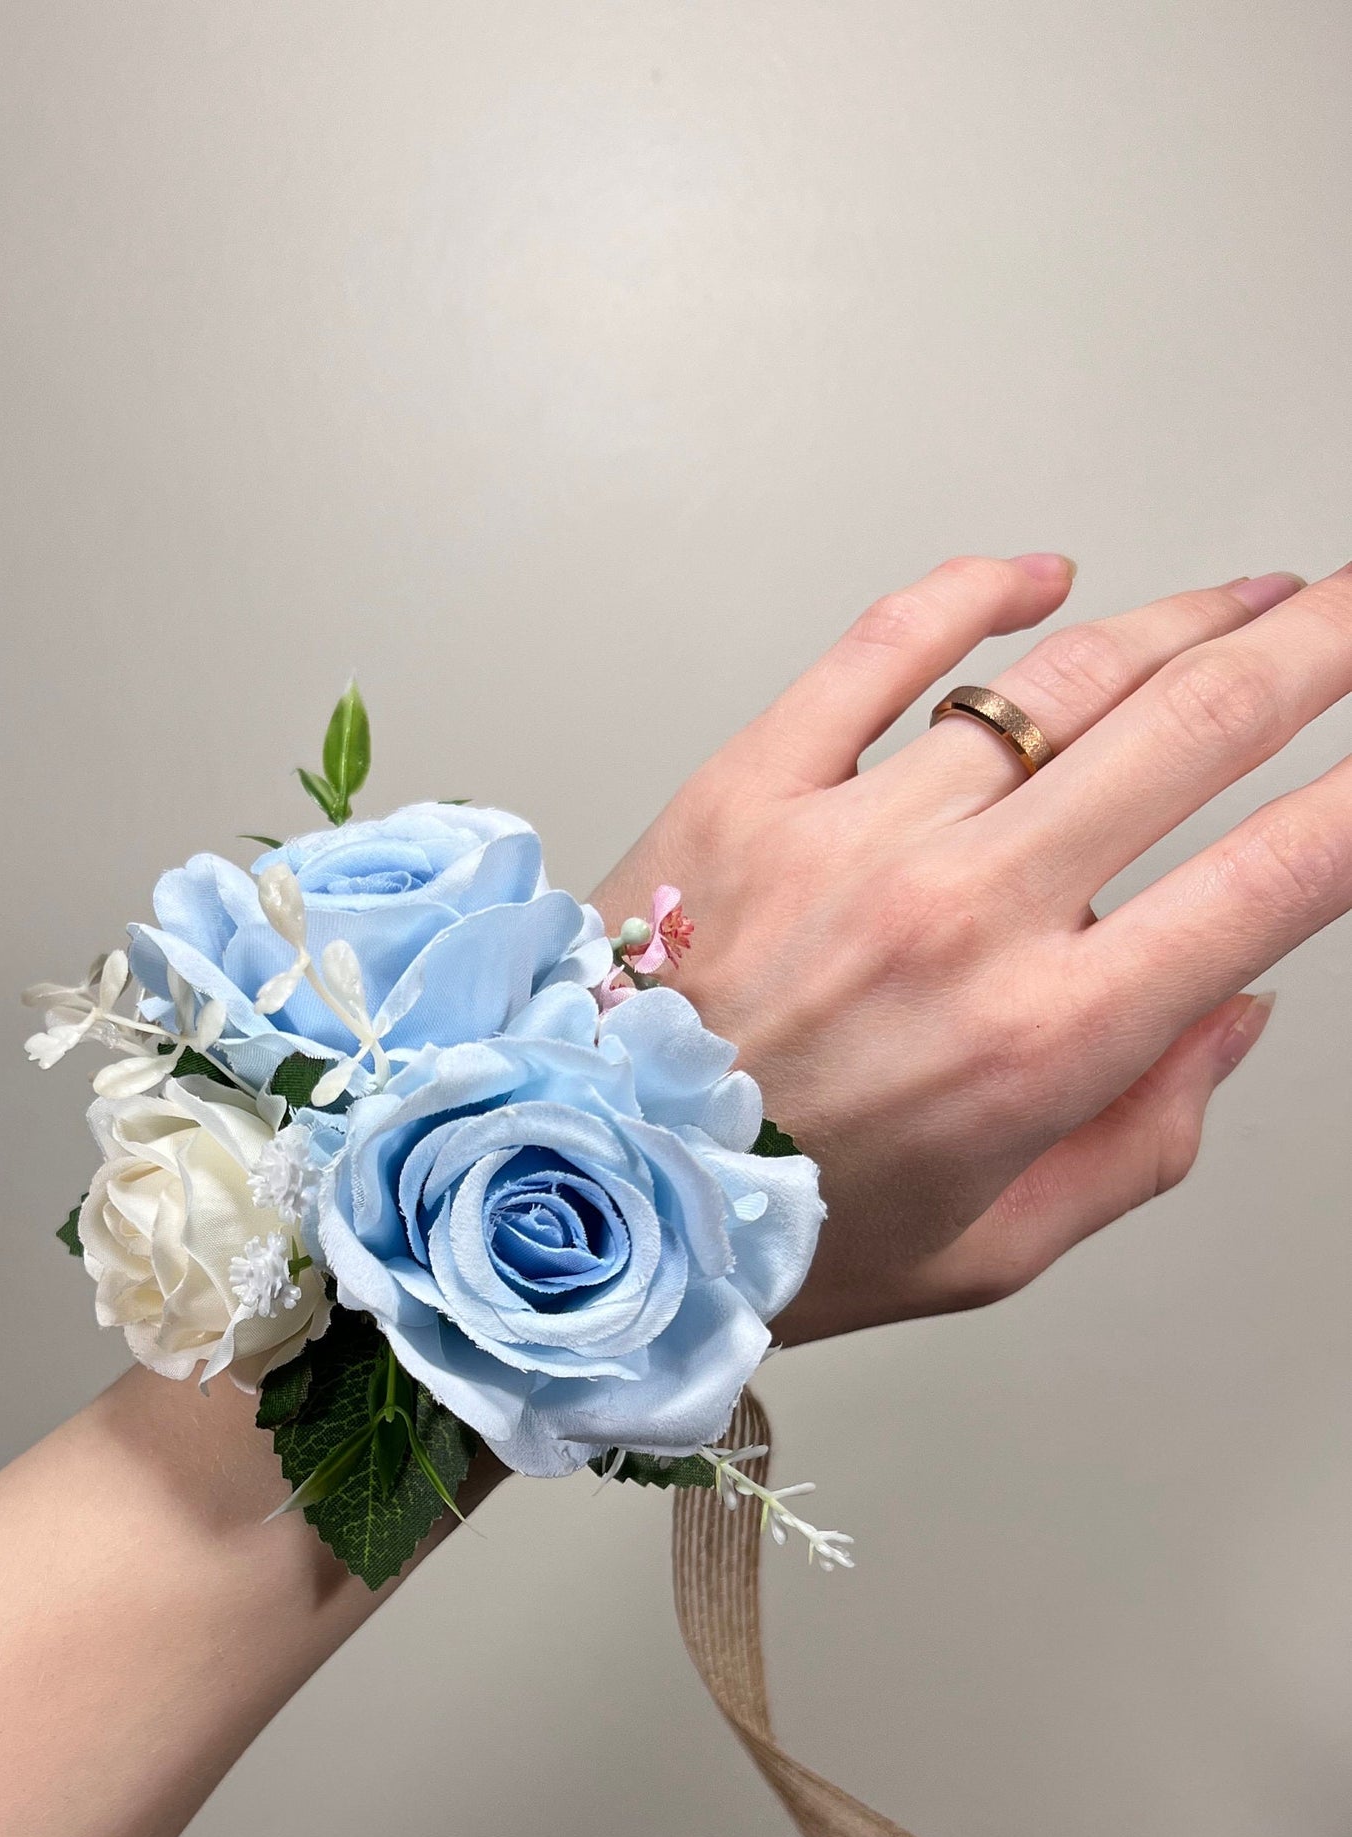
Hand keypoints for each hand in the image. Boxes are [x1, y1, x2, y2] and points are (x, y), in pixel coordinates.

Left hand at [595, 553, 1346, 1341]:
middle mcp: (963, 919)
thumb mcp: (989, 1250)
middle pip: (1193, 728)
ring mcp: (854, 838)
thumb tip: (1231, 1016)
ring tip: (1248, 597)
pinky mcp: (751, 787)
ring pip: (1063, 680)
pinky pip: (884, 646)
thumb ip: (1138, 1144)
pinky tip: (1041, 575)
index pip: (1269, 881)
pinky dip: (978, 592)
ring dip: (1182, 620)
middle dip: (1314, 649)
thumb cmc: (772, 1237)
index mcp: (1043, 1043)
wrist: (570, 1193)